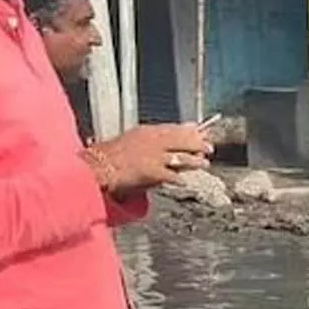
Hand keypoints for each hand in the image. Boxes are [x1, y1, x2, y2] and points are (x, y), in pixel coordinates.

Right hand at [86, 123, 213, 193]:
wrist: (98, 167)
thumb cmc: (113, 155)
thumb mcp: (133, 139)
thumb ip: (153, 138)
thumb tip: (167, 138)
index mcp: (147, 131)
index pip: (174, 128)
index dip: (190, 131)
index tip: (202, 131)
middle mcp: (152, 141)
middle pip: (182, 140)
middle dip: (197, 143)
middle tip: (209, 147)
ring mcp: (153, 156)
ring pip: (181, 157)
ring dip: (194, 161)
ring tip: (204, 163)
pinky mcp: (152, 171)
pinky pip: (172, 175)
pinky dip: (180, 178)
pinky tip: (185, 181)